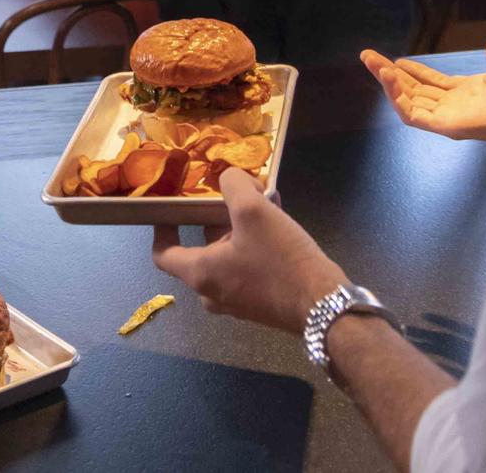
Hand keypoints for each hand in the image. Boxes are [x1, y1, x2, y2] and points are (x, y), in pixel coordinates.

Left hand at [150, 167, 346, 333]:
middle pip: (199, 252)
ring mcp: (237, 302)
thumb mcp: (255, 211)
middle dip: (210, 221)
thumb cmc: (281, 260)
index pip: (163, 255)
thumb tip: (229, 179)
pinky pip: (244, 269)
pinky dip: (252, 245)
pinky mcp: (259, 304)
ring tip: (259, 204)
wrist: (324, 306)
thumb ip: (234, 186)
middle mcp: (212, 292)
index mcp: (201, 273)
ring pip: (225, 258)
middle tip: (227, 199)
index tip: (168, 210)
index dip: (161, 230)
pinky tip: (276, 223)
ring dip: (236, 230)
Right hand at [359, 37, 485, 141]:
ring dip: (387, 82)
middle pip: (414, 92)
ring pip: (408, 102)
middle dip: (390, 74)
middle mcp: (455, 107)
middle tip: (367, 56)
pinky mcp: (445, 126)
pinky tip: (387, 77)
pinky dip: (396, 97)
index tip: (395, 60)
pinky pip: (412, 115)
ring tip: (371, 62)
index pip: (432, 84)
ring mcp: (448, 118)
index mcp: (468, 94)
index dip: (413, 72)